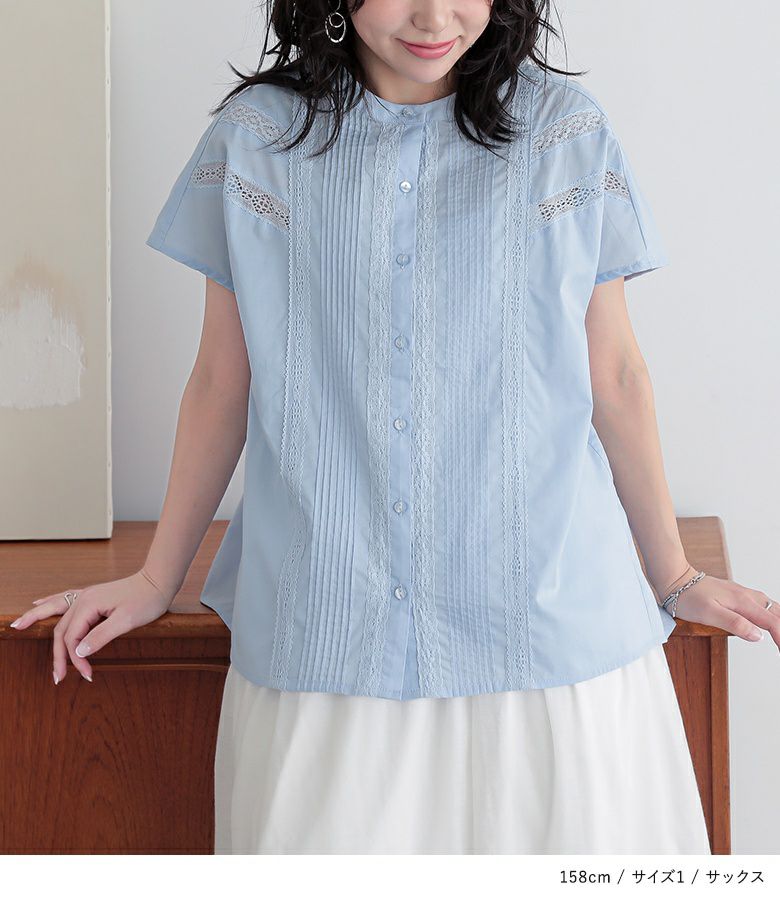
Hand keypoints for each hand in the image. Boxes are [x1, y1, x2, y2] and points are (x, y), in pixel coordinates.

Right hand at [8, 570, 172, 683]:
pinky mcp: (92, 596)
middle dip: (57, 654)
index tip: (86, 674)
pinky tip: (38, 603)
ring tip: (17, 627)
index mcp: (89, 604)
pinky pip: (64, 599)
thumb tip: (78, 651)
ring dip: (38, 622)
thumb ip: (101, 636)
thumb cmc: (146, 599)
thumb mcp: (126, 621)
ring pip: (56, 611)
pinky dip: (49, 604)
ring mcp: (86, 595)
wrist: (159, 581)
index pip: (72, 638)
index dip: (76, 659)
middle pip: (61, 629)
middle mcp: (83, 598)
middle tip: (57, 677)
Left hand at [667, 573, 778, 648]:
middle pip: (776, 613)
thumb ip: (735, 624)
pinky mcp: (736, 593)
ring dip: (779, 620)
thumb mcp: (709, 614)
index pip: (772, 622)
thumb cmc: (688, 597)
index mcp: (742, 602)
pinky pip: (761, 603)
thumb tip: (758, 635)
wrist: (675, 578)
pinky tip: (769, 618)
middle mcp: (746, 595)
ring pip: (770, 606)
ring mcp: (741, 593)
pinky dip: (771, 613)